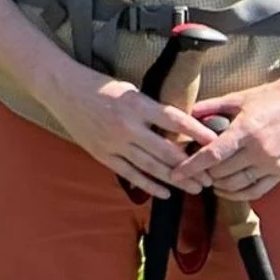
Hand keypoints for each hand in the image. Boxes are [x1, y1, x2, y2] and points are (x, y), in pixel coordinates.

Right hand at [36, 65, 221, 196]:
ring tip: (195, 188)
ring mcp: (113, 142)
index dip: (197, 133)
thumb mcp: (130, 90)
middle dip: (191, 166)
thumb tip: (180, 129)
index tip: (217, 143)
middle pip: (166, 150)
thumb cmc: (99, 86)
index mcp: (136, 104)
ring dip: (175, 179)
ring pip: (151, 166)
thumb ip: (152, 110)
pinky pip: (129, 174)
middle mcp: (126, 125)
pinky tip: (165, 193)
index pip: (175, 120)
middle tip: (210, 176)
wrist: (62, 88)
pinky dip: (148, 185)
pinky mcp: (102, 154)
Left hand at [173, 69, 279, 201]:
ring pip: (237, 185)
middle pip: (222, 172)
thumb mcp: (238, 97)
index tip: (175, 174)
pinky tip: (224, 189)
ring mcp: (272, 164)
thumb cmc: (269, 98)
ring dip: (217, 185)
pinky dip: (237, 194)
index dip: (192, 166)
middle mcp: (260, 151)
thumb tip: (185, 115)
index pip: (213, 155)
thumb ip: (210, 107)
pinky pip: (255, 191)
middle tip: (190, 170)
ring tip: (205, 178)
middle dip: (202, 174)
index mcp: (246, 130)